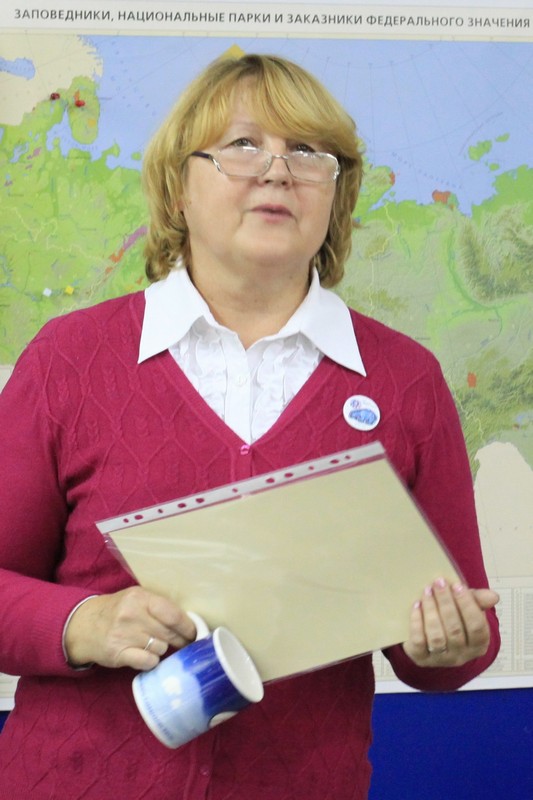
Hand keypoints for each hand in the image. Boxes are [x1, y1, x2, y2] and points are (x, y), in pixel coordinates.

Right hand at [64, 587, 196, 670]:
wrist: (82, 625)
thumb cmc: (117, 611)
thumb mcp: (135, 599)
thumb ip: (158, 607)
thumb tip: (189, 622)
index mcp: (140, 597)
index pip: (172, 614)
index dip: (188, 626)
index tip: (194, 633)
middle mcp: (132, 615)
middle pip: (169, 633)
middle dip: (180, 640)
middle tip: (183, 643)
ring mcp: (124, 635)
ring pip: (160, 648)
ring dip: (161, 649)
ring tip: (152, 644)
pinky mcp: (118, 653)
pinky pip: (148, 662)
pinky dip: (151, 661)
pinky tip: (145, 656)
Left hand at [402, 578, 498, 667]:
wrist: (434, 639)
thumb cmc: (455, 620)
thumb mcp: (469, 609)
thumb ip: (479, 601)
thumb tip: (493, 597)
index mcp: (479, 644)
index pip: (477, 627)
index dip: (467, 605)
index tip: (457, 585)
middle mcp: (462, 656)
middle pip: (455, 630)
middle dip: (446, 603)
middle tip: (438, 583)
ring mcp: (441, 659)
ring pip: (437, 637)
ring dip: (431, 611)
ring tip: (427, 592)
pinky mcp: (422, 658)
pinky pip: (419, 642)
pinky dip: (417, 623)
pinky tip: (416, 606)